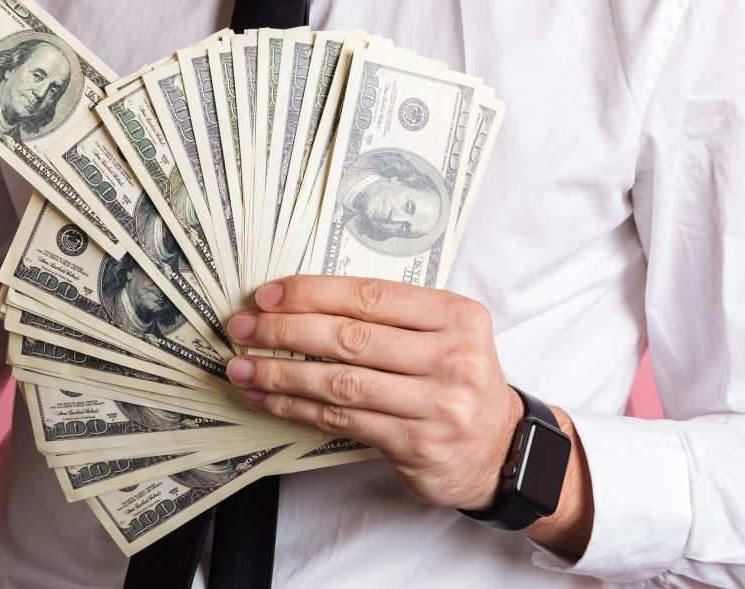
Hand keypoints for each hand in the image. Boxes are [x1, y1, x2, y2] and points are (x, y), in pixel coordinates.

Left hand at [223, 276, 523, 509]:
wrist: (501, 449)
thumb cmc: (457, 381)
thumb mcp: (445, 333)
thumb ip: (390, 315)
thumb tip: (301, 302)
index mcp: (456, 316)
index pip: (370, 296)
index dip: (312, 293)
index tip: (268, 295)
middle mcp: (452, 358)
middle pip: (350, 338)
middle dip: (286, 330)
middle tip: (244, 328)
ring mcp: (436, 406)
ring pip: (340, 383)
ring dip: (281, 373)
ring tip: (243, 366)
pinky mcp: (416, 446)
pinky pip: (342, 422)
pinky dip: (297, 408)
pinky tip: (269, 398)